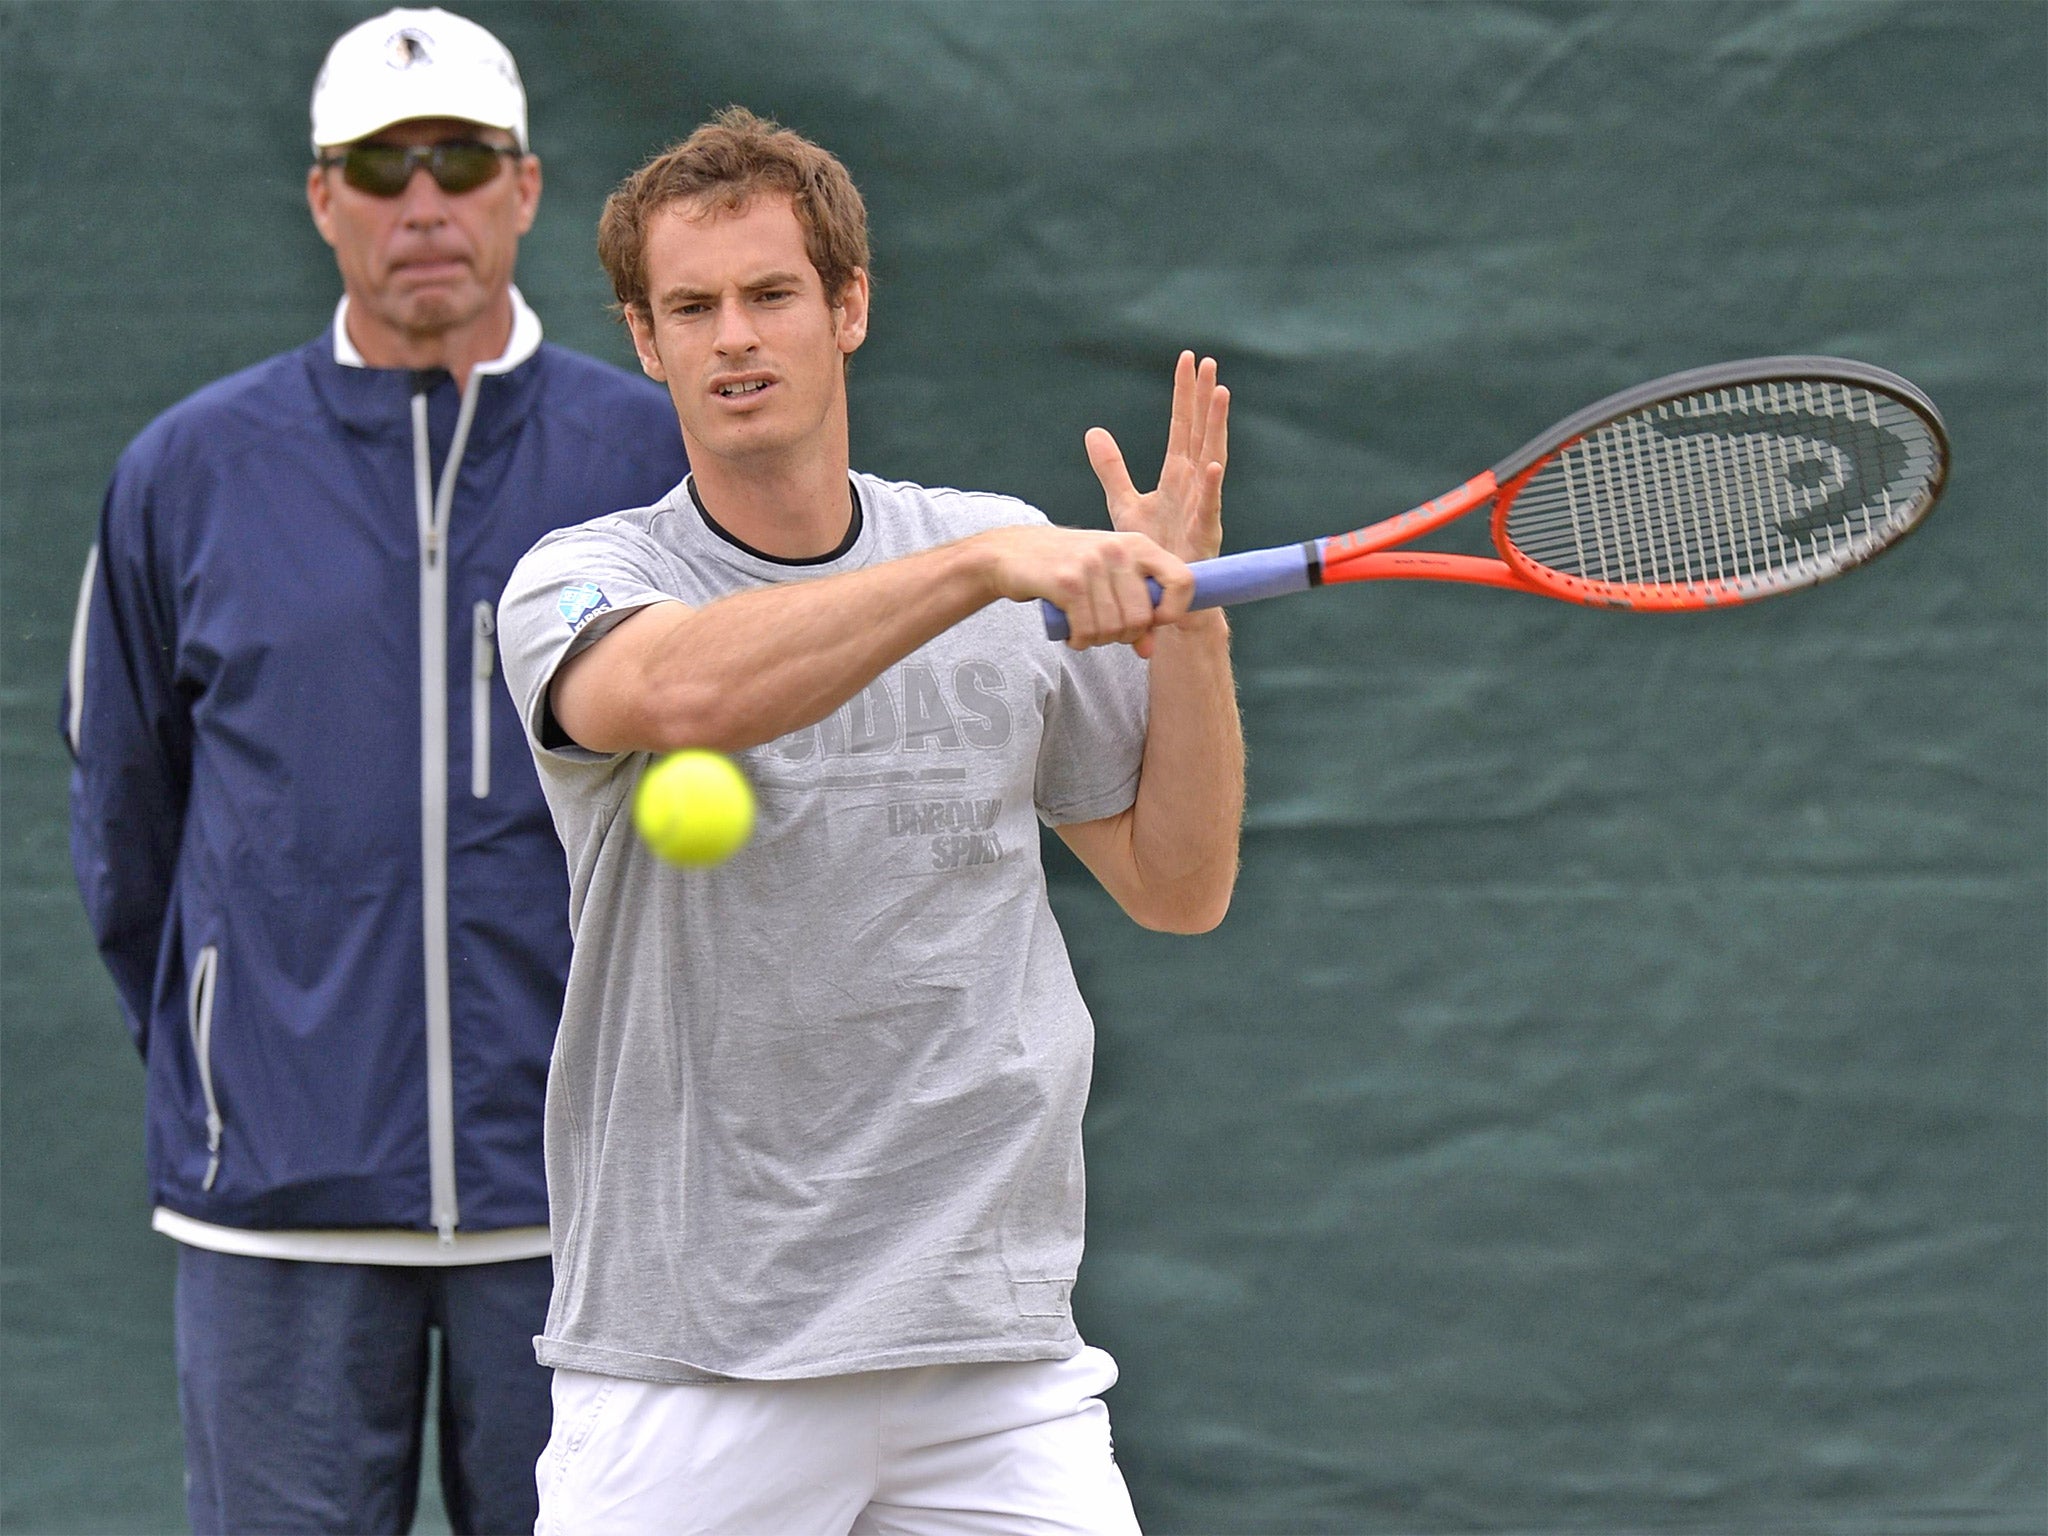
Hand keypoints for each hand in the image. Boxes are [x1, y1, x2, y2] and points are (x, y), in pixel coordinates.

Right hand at [973, 523, 1191, 657]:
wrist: (1011, 553)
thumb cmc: (1067, 568)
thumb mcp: (1108, 579)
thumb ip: (1134, 609)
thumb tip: (1148, 650)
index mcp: (1137, 544)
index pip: (1183, 580)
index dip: (1173, 611)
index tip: (1154, 622)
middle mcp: (1118, 549)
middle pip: (1142, 617)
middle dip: (1124, 636)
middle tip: (1104, 630)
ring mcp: (1092, 564)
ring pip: (1114, 628)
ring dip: (1097, 640)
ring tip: (1084, 629)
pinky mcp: (1067, 582)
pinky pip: (1087, 629)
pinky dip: (1080, 641)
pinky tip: (1072, 634)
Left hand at [1086, 351, 1228, 566]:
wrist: (1164, 594)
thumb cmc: (1152, 549)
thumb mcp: (1124, 503)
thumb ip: (1112, 468)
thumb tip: (1093, 432)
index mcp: (1177, 474)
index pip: (1181, 425)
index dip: (1184, 394)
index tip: (1187, 360)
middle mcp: (1193, 483)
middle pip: (1200, 432)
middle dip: (1204, 398)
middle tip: (1208, 362)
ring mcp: (1201, 506)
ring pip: (1212, 457)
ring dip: (1217, 427)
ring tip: (1221, 394)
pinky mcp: (1204, 534)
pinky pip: (1209, 507)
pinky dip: (1211, 487)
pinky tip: (1212, 463)